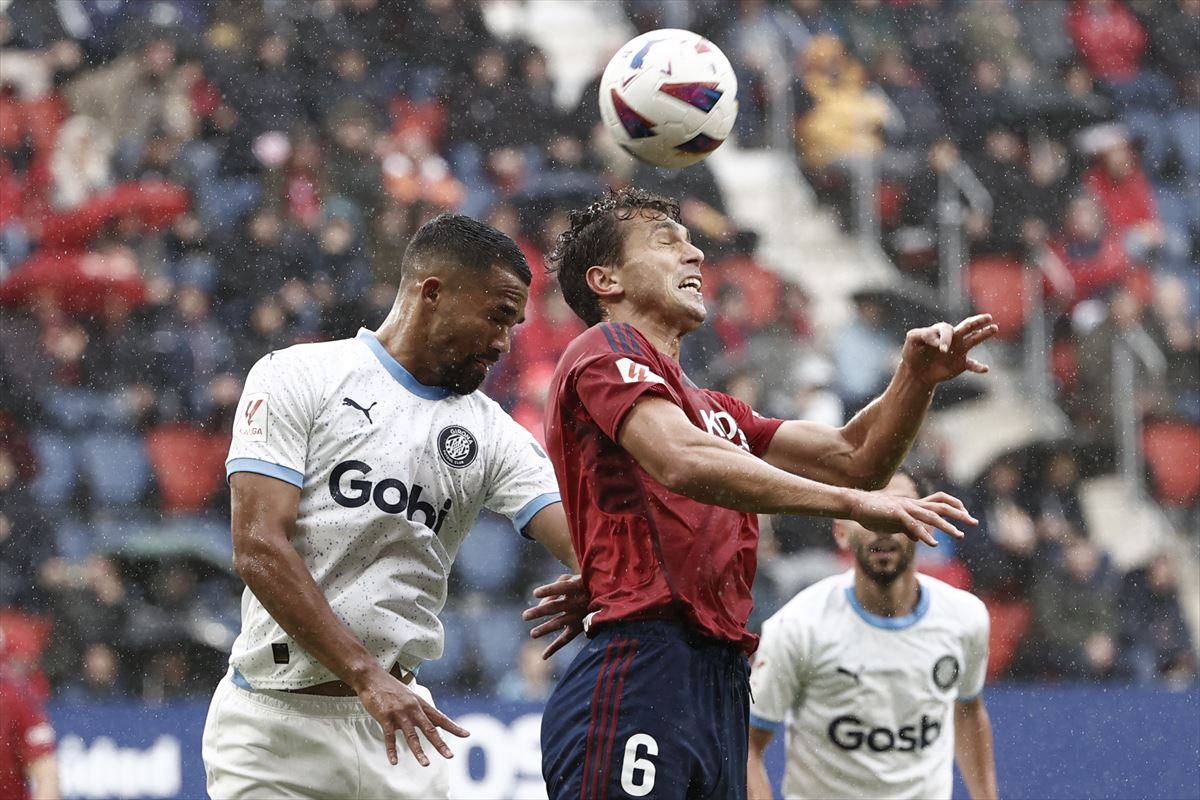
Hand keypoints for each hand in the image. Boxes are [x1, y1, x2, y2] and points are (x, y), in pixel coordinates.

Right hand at [356, 668, 468, 766]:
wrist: (371, 677)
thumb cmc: (389, 688)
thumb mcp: (408, 696)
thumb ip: (417, 709)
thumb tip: (425, 721)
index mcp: (420, 703)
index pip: (440, 717)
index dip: (453, 727)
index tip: (466, 734)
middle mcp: (413, 708)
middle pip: (430, 728)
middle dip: (440, 743)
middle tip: (450, 755)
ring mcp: (399, 713)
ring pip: (412, 736)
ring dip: (419, 751)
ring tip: (426, 764)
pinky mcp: (385, 716)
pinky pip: (389, 737)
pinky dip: (392, 750)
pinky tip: (394, 761)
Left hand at [522, 574, 587, 658]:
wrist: (605, 595)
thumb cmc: (583, 583)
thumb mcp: (572, 579)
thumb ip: (555, 587)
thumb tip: (541, 604)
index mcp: (576, 587)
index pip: (561, 588)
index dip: (549, 590)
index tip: (535, 593)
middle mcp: (576, 602)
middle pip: (555, 607)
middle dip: (540, 612)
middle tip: (525, 616)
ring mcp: (577, 616)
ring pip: (559, 624)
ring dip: (545, 629)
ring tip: (533, 634)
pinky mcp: (579, 627)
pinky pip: (566, 639)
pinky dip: (554, 648)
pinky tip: (543, 656)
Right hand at [847, 490, 977, 546]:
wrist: (856, 505)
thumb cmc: (875, 513)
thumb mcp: (895, 523)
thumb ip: (909, 529)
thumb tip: (919, 537)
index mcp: (914, 505)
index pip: (940, 500)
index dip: (955, 505)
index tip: (965, 513)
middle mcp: (914, 504)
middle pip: (942, 506)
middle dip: (960, 515)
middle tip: (974, 522)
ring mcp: (906, 508)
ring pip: (932, 516)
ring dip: (947, 526)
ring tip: (959, 535)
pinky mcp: (896, 515)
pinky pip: (914, 525)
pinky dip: (924, 534)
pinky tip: (933, 543)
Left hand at [901, 314, 997, 385]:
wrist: (916, 371)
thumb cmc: (913, 352)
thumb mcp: (912, 340)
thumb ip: (922, 335)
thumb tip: (938, 342)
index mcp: (941, 331)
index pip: (947, 330)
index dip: (945, 339)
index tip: (939, 349)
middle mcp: (953, 338)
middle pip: (967, 326)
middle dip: (977, 321)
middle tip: (987, 317)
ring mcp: (959, 350)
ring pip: (974, 339)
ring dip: (984, 334)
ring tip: (994, 327)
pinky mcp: (961, 364)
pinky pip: (972, 365)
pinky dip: (979, 367)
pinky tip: (985, 369)